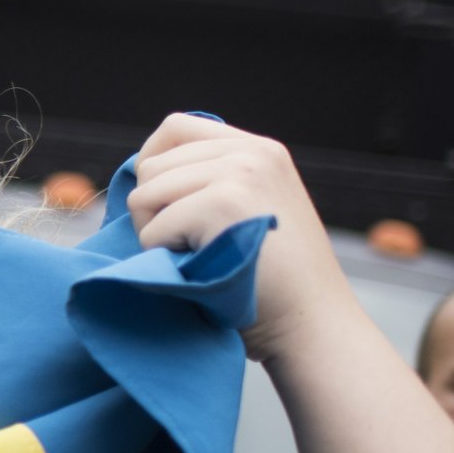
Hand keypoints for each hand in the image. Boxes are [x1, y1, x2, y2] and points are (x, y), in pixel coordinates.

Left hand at [124, 113, 354, 363]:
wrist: (312, 324)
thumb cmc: (271, 280)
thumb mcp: (253, 209)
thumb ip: (213, 180)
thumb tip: (141, 169)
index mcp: (260, 150)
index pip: (176, 128)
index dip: (151, 162)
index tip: (156, 201)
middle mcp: (252, 153)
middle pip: (152, 164)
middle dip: (153, 210)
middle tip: (190, 246)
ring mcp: (240, 174)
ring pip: (145, 194)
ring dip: (156, 234)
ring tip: (199, 257)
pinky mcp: (223, 203)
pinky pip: (152, 229)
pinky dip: (163, 257)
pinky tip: (202, 269)